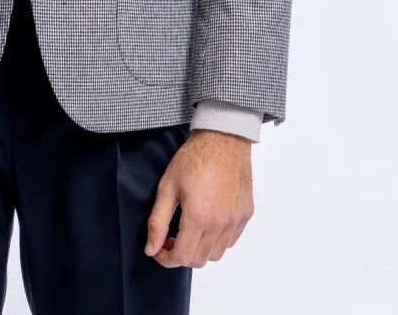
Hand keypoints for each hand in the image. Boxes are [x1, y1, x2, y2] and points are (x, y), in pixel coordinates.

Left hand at [145, 128, 253, 267]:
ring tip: (189, 230)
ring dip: (200, 249)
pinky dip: (217, 240)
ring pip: (216, 254)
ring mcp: (235, 219)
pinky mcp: (246, 213)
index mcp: (198, 217)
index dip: (166, 259)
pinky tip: (207, 222)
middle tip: (171, 238)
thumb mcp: (167, 186)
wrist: (222, 138)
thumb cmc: (194, 158)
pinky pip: (231, 240)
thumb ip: (157, 221)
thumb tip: (151, 249)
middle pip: (199, 260)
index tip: (158, 249)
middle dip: (181, 255)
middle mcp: (220, 223)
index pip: (182, 257)